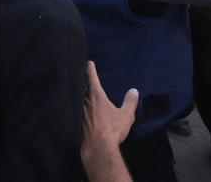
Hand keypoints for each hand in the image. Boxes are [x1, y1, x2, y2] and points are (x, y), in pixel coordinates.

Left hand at [82, 62, 137, 180]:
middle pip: (82, 86)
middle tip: (83, 75)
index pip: (91, 77)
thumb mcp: (126, 115)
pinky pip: (76, 110)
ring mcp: (79, 112)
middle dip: (83, 80)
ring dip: (80, 94)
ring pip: (78, 98)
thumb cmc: (112, 129)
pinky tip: (81, 112)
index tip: (88, 62)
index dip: (90, 68)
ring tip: (82, 92)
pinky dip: (78, 107)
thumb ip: (130, 102)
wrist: (97, 148)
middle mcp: (84, 101)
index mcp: (96, 96)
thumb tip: (134, 90)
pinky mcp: (76, 123)